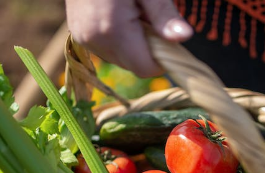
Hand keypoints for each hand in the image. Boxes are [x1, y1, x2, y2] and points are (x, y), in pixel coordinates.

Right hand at [65, 0, 192, 76]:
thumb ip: (163, 15)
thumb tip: (184, 37)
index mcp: (113, 30)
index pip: (145, 68)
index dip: (162, 58)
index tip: (168, 37)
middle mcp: (95, 40)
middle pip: (134, 65)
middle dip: (148, 48)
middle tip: (148, 15)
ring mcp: (84, 39)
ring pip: (121, 59)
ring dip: (134, 44)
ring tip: (132, 12)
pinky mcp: (80, 35)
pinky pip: (108, 49)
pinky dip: (119, 39)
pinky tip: (119, 15)